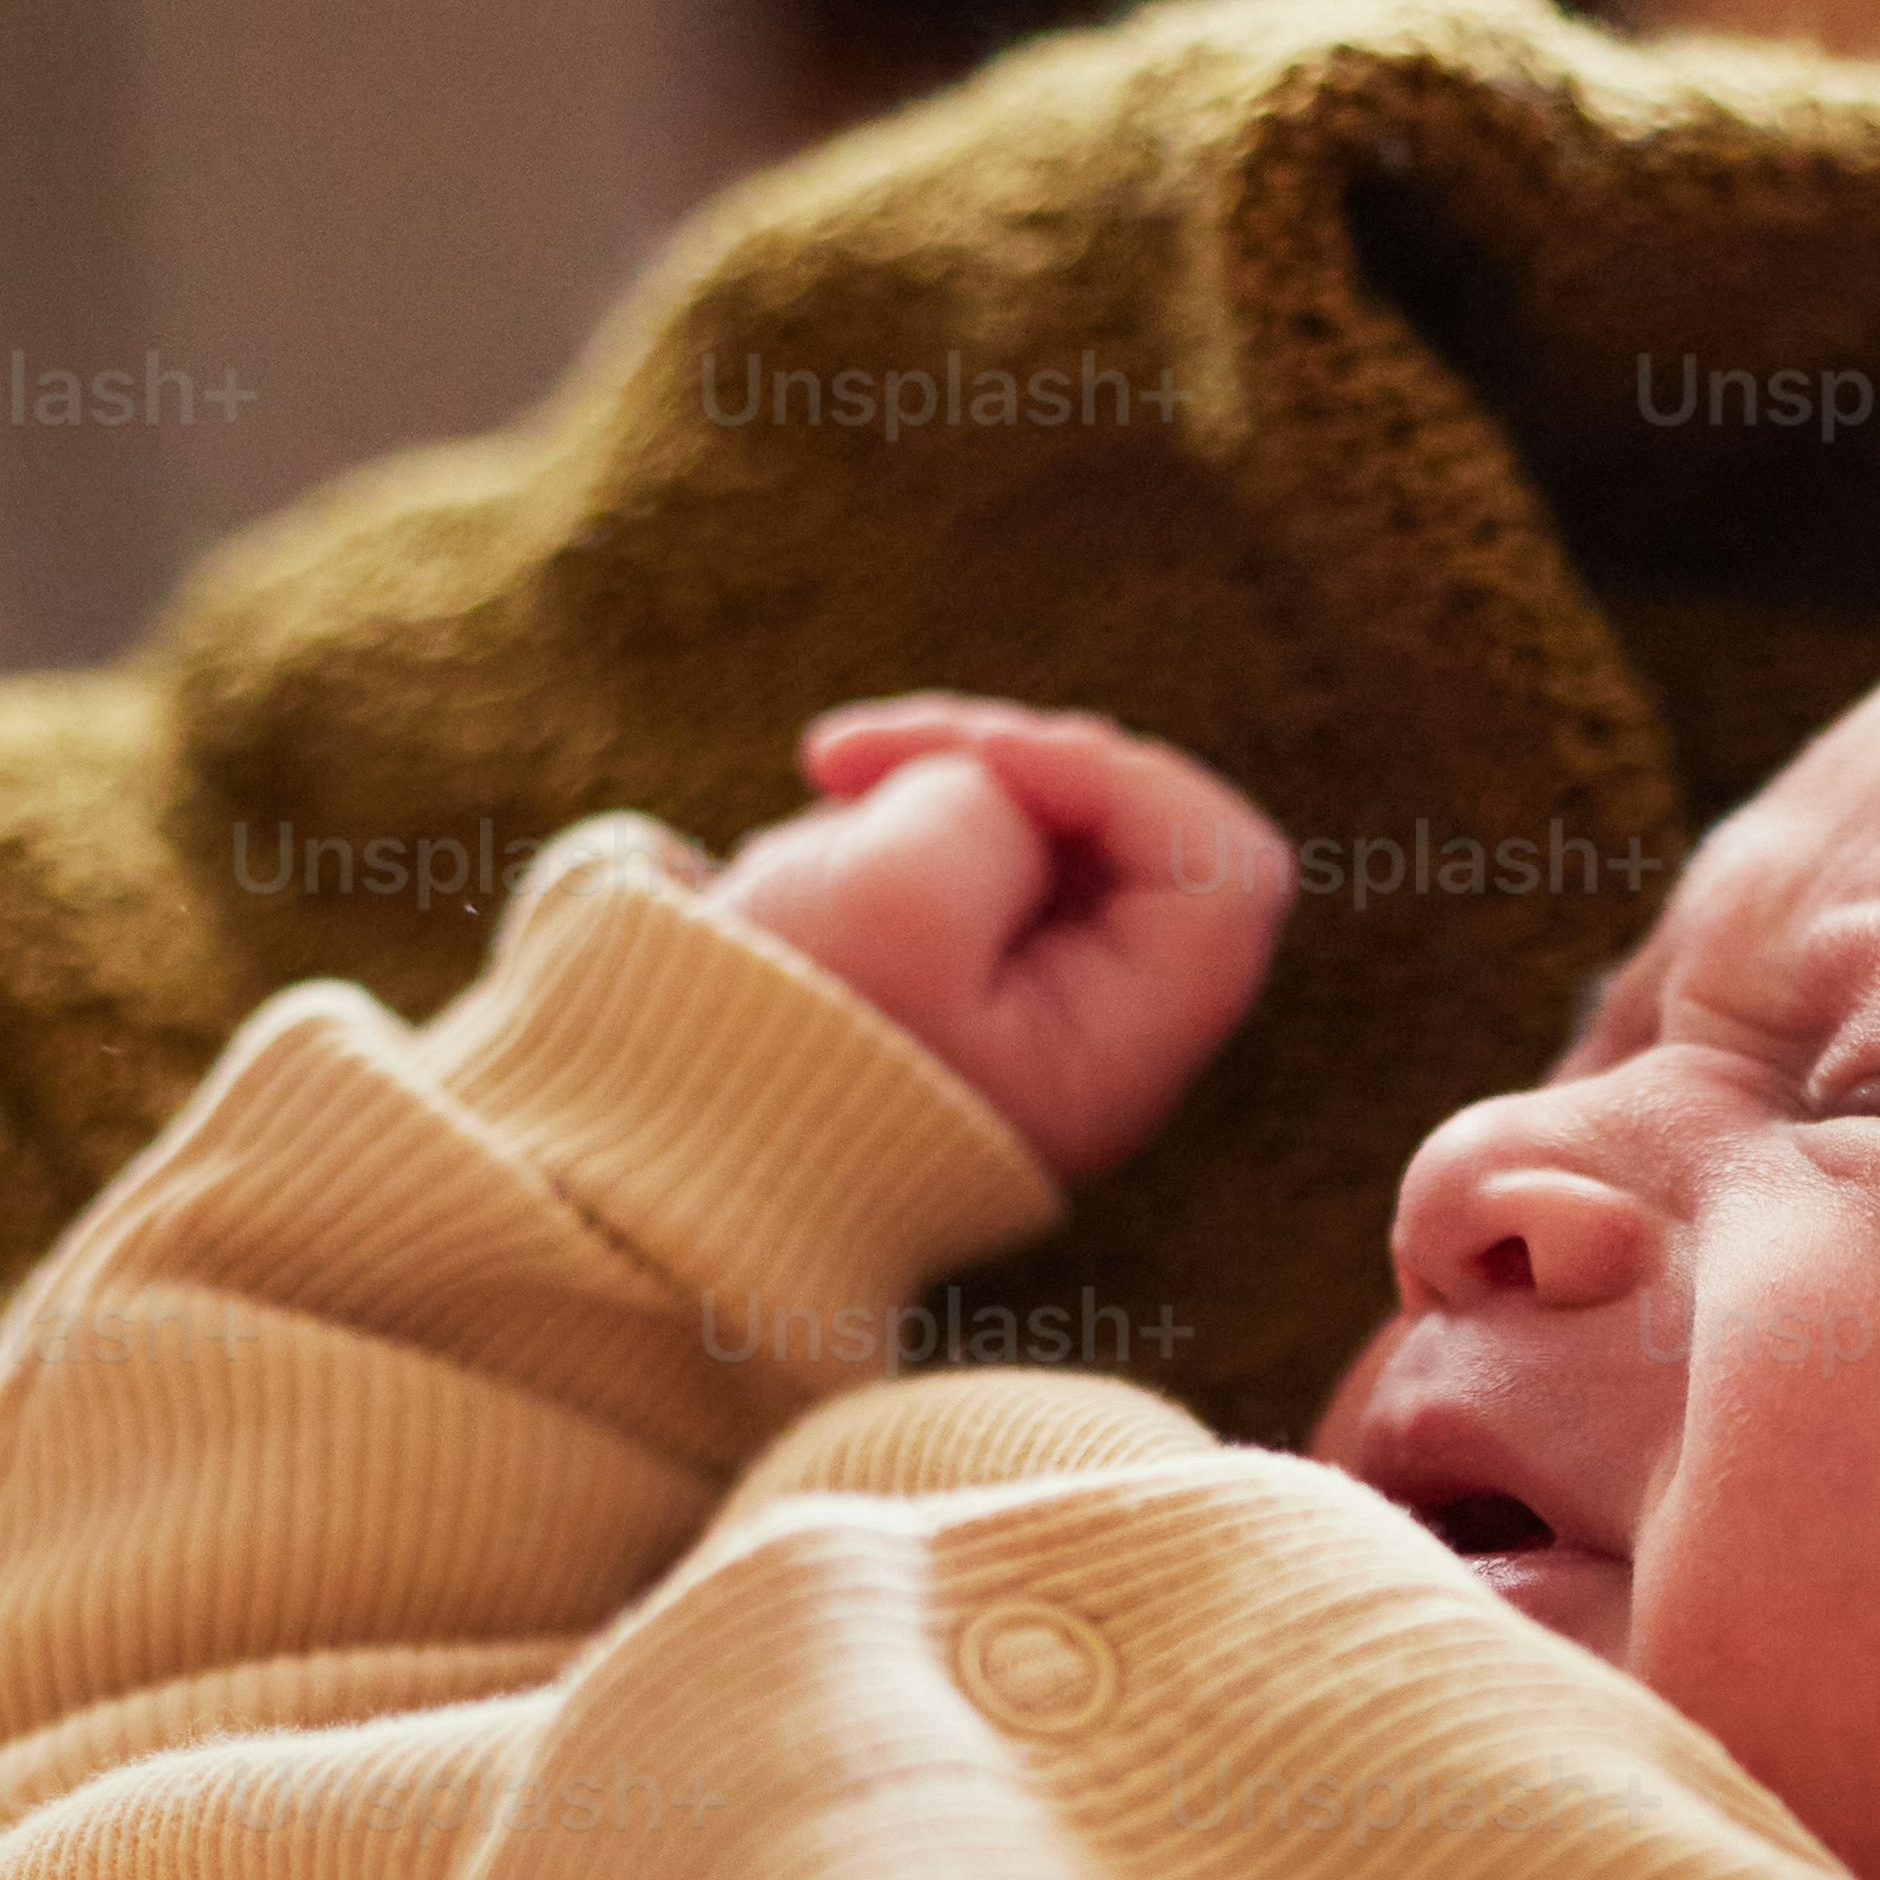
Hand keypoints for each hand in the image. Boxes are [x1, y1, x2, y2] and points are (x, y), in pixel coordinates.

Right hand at [704, 697, 1297, 1180]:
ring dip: (944, 774)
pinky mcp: (973, 955)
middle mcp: (1103, 1033)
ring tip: (828, 789)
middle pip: (1142, 827)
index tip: (984, 766)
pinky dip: (916, 799)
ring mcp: (1039, 994)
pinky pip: (988, 831)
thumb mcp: (892, 897)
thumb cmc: (773, 1034)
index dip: (1123, 781)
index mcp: (1117, 1056)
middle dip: (1008, 759)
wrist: (653, 1122)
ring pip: (1059, 816)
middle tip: (857, 757)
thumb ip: (991, 806)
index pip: (1226, 873)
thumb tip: (1001, 793)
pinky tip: (831, 813)